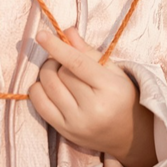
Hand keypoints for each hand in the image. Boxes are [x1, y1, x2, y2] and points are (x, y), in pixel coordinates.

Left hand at [30, 27, 157, 166]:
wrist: (128, 134)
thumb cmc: (121, 96)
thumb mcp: (113, 70)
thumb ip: (89, 51)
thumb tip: (67, 32)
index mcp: (110, 88)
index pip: (77, 63)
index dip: (57, 47)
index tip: (41, 35)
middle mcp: (93, 108)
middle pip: (61, 74)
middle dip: (57, 61)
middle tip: (63, 60)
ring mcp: (77, 123)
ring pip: (48, 87)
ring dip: (47, 74)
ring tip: (57, 72)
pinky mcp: (65, 132)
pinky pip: (40, 105)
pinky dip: (38, 90)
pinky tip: (47, 86)